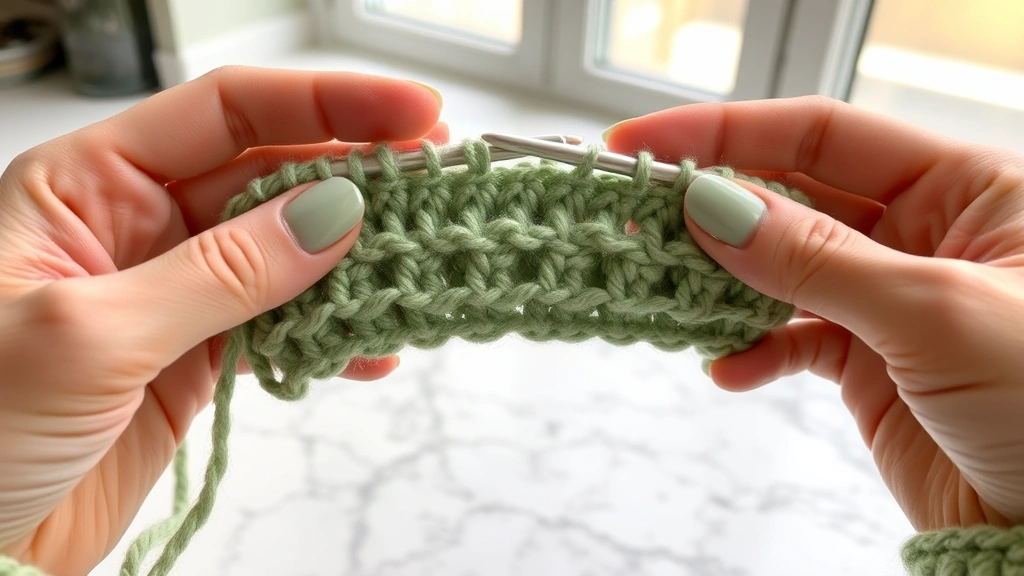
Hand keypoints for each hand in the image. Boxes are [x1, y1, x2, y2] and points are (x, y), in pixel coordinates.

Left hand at [0, 66, 444, 574]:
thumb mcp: (93, 335)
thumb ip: (220, 272)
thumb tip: (333, 216)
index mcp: (89, 184)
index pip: (227, 112)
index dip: (328, 103)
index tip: (414, 111)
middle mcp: (137, 226)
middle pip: (271, 175)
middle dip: (357, 176)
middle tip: (437, 184)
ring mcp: (174, 293)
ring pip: (288, 252)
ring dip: (358, 258)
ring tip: (420, 263)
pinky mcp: (198, 357)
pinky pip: (284, 324)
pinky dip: (335, 334)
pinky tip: (375, 345)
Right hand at [605, 96, 1023, 531]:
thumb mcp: (935, 312)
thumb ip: (818, 258)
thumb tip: (712, 207)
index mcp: (966, 187)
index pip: (823, 135)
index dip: (727, 131)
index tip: (644, 144)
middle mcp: (926, 232)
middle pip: (793, 196)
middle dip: (715, 208)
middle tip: (639, 219)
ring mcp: (891, 297)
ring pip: (782, 268)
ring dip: (723, 282)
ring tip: (671, 292)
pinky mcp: (870, 361)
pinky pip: (793, 338)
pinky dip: (754, 350)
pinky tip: (729, 367)